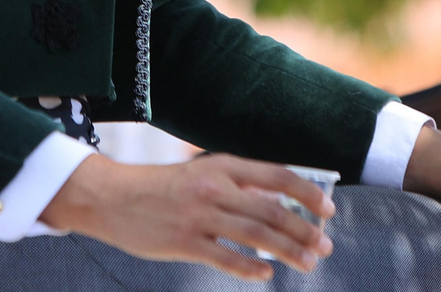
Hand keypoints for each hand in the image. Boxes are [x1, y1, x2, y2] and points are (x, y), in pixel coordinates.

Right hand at [40, 152, 333, 281]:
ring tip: (308, 263)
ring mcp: (199, 216)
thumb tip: (278, 201)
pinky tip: (266, 274)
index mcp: (221, 165)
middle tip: (325, 246)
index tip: (328, 209)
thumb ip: (236, 185)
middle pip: (272, 210)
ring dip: (288, 251)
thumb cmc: (162, 187)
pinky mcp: (184, 242)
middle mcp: (214, 187)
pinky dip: (252, 269)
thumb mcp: (201, 173)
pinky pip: (227, 259)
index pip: (276, 175)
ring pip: (257, 236)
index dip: (307, 192)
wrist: (112, 197)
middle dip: (304, 231)